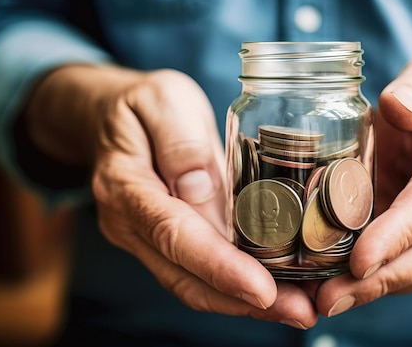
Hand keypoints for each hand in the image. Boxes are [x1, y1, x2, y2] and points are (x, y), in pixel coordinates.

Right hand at [86, 68, 315, 328]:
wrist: (110, 116)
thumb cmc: (142, 104)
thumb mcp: (164, 100)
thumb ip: (182, 143)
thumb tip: (202, 192)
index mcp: (126, 185)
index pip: (174, 235)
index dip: (218, 266)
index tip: (262, 289)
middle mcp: (130, 224)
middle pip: (186, 277)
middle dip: (243, 301)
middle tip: (300, 310)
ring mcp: (145, 239)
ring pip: (193, 285)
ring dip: (245, 304)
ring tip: (298, 308)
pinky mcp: (165, 242)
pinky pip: (198, 274)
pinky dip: (236, 288)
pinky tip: (276, 290)